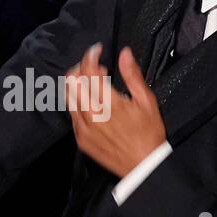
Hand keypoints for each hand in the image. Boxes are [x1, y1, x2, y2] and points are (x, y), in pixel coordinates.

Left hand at [65, 44, 166, 177]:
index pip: (88, 70)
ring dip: (76, 84)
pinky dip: (77, 102)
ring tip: (91, 83)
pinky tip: (90, 103)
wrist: (143, 166)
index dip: (90, 55)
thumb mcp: (147, 101)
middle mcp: (92, 115)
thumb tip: (124, 54)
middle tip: (94, 67)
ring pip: (68, 97)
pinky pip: (71, 115)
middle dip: (80, 67)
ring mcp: (83, 128)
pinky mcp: (81, 139)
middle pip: (72, 81)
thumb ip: (132, 75)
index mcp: (109, 103)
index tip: (97, 51)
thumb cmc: (148, 134)